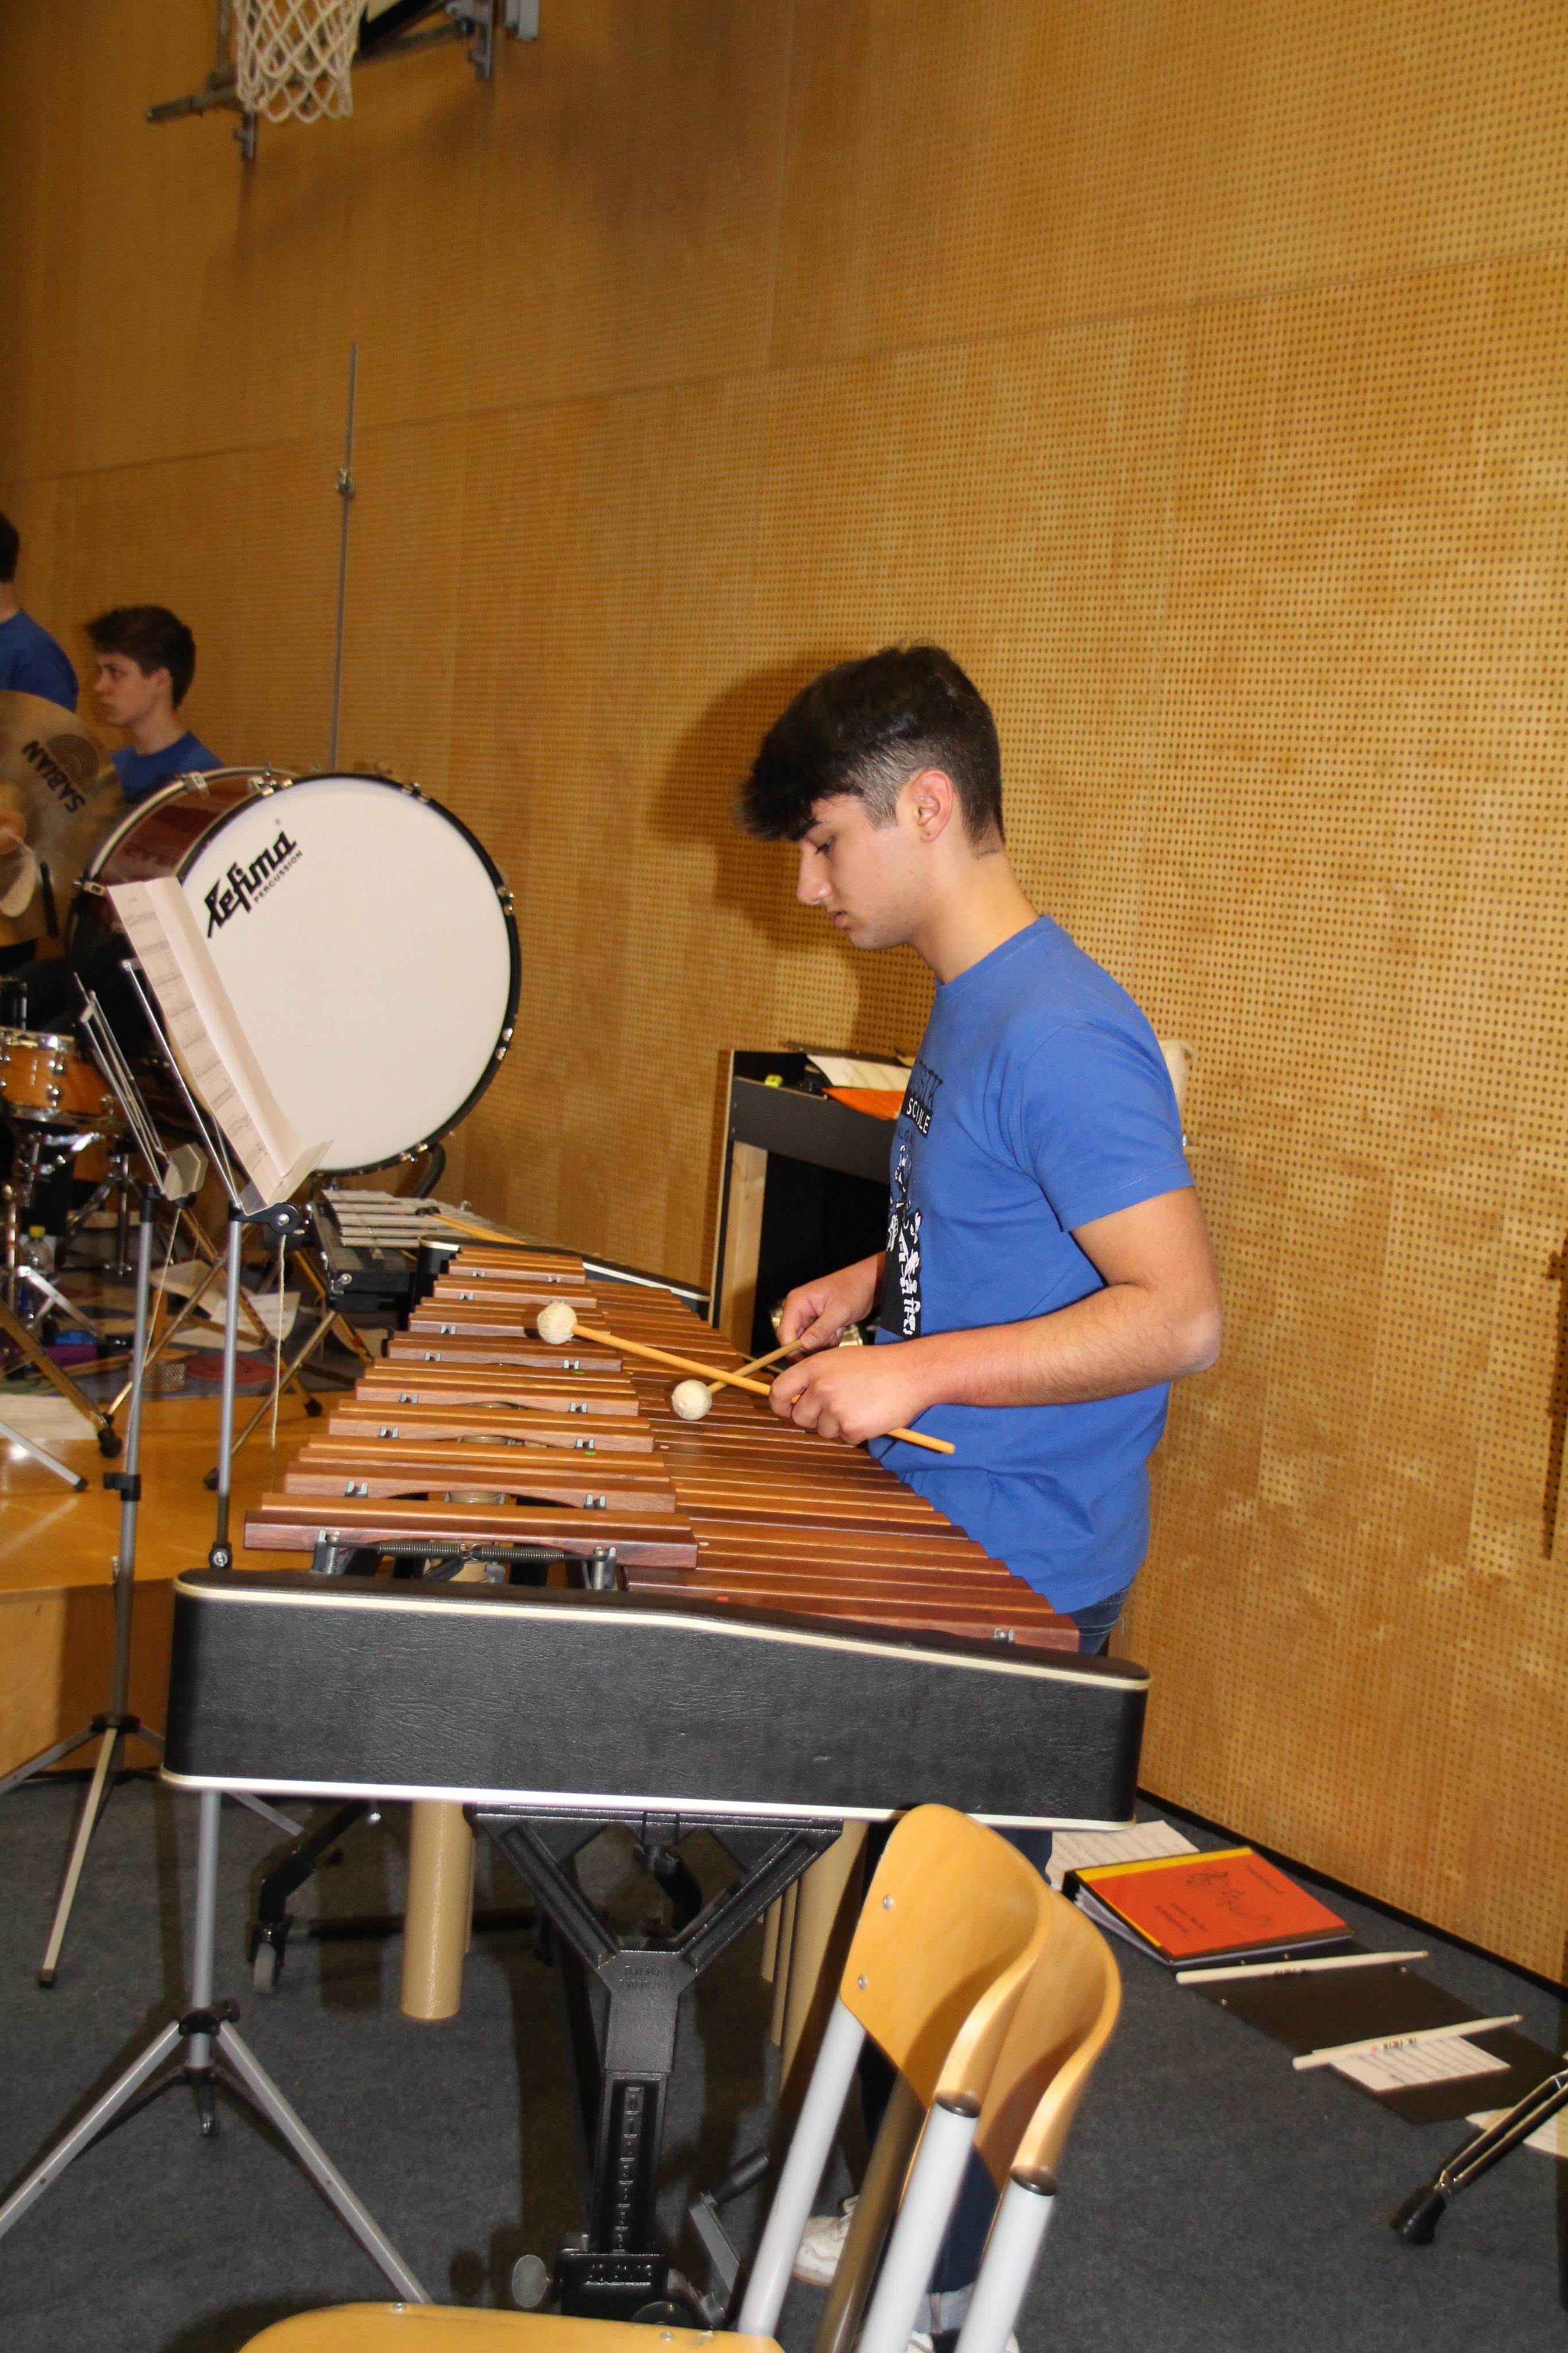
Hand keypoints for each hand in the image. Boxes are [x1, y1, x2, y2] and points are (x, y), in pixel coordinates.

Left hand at [769, 1339, 932, 1446]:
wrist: (911, 1373)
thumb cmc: (877, 1365)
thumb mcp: (839, 1359)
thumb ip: (814, 1376)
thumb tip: (794, 1399)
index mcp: (814, 1367)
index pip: (778, 1391)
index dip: (778, 1404)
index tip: (785, 1410)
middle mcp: (821, 1387)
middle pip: (800, 1417)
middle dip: (815, 1418)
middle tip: (837, 1407)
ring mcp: (835, 1409)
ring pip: (823, 1431)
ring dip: (838, 1425)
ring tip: (859, 1405)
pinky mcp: (852, 1427)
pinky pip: (845, 1439)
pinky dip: (856, 1432)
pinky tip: (870, 1414)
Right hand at [776, 1253, 882, 1352]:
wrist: (867, 1283)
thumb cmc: (854, 1289)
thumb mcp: (839, 1311)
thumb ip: (820, 1330)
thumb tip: (804, 1346)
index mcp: (796, 1302)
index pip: (785, 1334)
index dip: (792, 1351)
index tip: (807, 1363)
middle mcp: (797, 1310)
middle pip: (793, 1341)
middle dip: (812, 1347)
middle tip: (831, 1341)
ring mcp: (805, 1317)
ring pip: (806, 1344)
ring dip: (823, 1343)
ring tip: (838, 1329)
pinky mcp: (815, 1323)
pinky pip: (815, 1341)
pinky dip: (828, 1341)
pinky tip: (838, 1329)